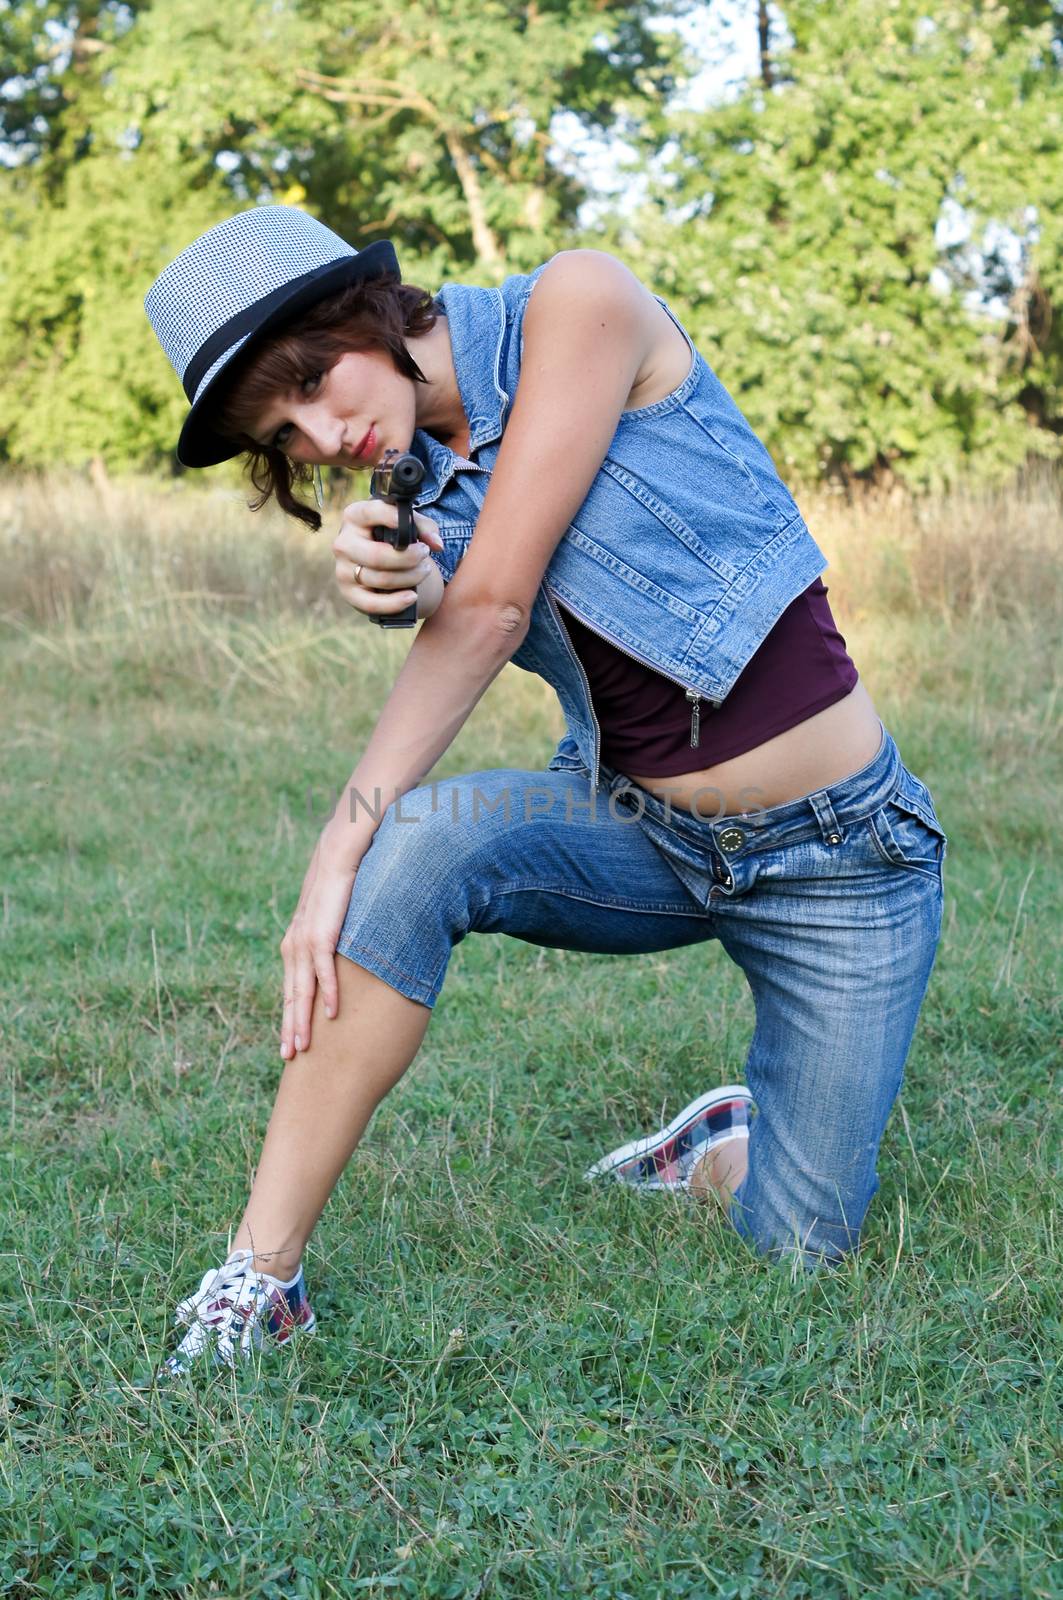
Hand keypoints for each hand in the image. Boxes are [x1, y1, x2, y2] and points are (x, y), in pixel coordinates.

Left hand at [279, 828, 365, 1059]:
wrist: (340, 848)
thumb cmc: (344, 883)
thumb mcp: (337, 918)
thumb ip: (338, 941)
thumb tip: (353, 962)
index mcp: (297, 943)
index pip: (292, 988)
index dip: (290, 1017)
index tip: (290, 1044)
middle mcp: (295, 944)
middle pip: (291, 994)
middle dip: (290, 1028)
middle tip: (289, 1058)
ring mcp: (306, 938)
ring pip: (301, 988)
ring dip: (303, 1020)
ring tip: (304, 1048)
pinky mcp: (321, 930)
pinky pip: (324, 968)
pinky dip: (328, 992)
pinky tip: (332, 1014)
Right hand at [332, 499, 443, 618]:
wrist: (375, 560)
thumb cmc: (392, 536)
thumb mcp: (407, 524)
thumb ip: (425, 527)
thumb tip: (436, 544)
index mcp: (354, 516)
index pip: (372, 513)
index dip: (393, 519)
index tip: (411, 529)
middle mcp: (344, 542)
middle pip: (377, 556)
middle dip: (409, 558)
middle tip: (425, 554)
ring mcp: (343, 570)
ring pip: (381, 579)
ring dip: (410, 578)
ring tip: (424, 571)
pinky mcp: (349, 593)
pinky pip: (372, 603)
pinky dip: (395, 603)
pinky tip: (412, 597)